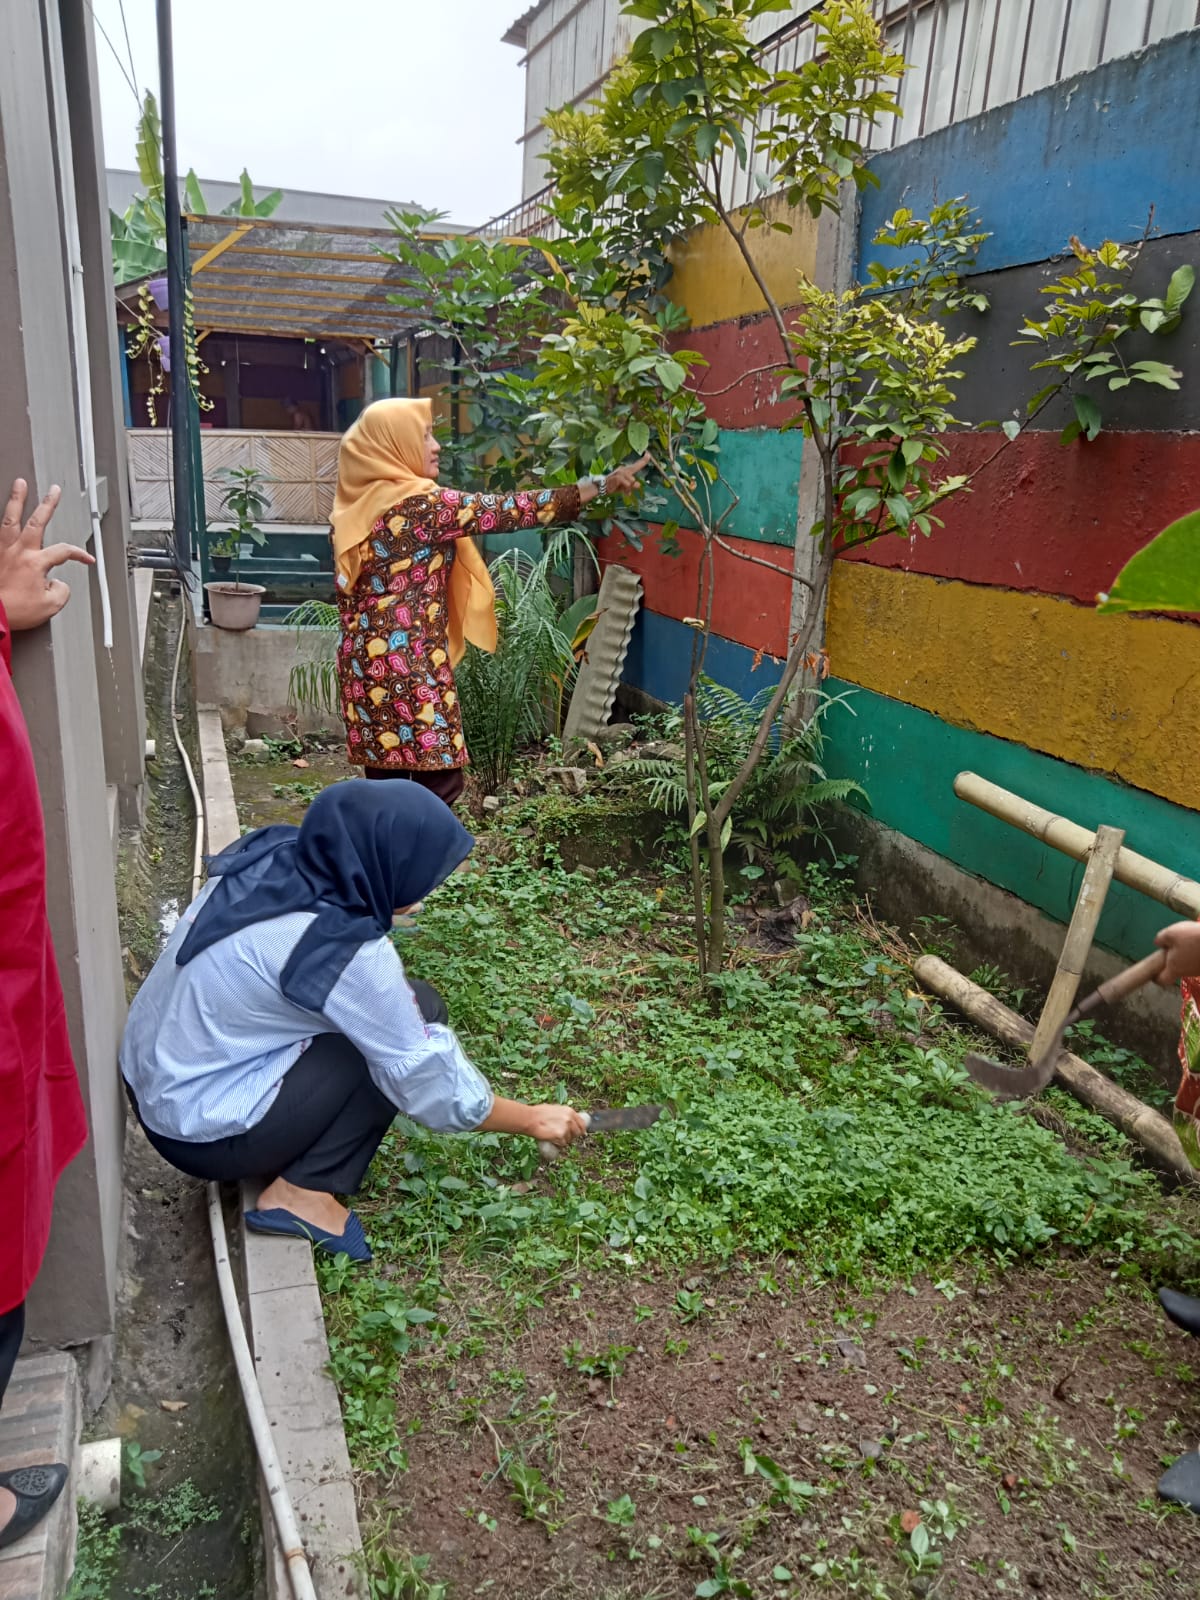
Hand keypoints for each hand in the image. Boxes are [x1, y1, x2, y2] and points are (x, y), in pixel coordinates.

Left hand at [0, 479, 93, 631]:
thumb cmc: (14, 611)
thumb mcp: (50, 606)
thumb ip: (61, 591)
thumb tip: (58, 583)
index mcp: (35, 563)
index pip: (64, 551)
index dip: (78, 554)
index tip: (86, 560)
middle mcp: (19, 552)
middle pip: (36, 521)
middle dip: (48, 504)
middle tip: (54, 491)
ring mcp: (3, 552)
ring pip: (11, 518)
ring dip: (17, 500)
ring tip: (20, 485)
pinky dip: (1, 523)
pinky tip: (3, 516)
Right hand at [524, 1103, 588, 1147]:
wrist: (530, 1119)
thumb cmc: (538, 1114)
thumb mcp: (555, 1109)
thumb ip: (564, 1115)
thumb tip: (570, 1121)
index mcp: (570, 1111)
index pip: (582, 1123)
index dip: (580, 1130)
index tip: (578, 1133)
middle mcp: (570, 1119)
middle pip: (577, 1133)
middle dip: (571, 1136)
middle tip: (562, 1136)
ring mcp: (566, 1127)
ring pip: (569, 1139)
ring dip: (563, 1140)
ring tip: (553, 1136)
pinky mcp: (560, 1135)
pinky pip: (562, 1144)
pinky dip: (558, 1144)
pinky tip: (551, 1139)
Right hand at [604, 453, 651, 495]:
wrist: (601, 487)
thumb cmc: (613, 486)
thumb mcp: (624, 488)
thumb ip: (631, 486)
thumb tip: (638, 484)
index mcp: (626, 471)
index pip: (636, 465)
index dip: (643, 460)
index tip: (648, 454)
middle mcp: (623, 469)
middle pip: (635, 467)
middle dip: (642, 462)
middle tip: (648, 455)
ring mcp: (620, 472)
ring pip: (632, 480)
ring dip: (629, 487)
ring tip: (624, 491)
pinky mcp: (617, 476)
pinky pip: (627, 483)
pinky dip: (626, 488)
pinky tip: (623, 491)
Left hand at [1154, 922, 1199, 984]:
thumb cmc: (1192, 937)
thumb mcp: (1171, 934)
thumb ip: (1160, 939)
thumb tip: (1157, 943)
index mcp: (1175, 968)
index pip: (1163, 980)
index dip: (1157, 978)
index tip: (1154, 973)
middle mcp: (1188, 972)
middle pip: (1176, 971)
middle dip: (1173, 962)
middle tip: (1172, 948)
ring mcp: (1199, 969)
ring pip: (1189, 965)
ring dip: (1186, 956)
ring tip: (1188, 940)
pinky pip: (1198, 960)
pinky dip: (1196, 953)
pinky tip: (1198, 942)